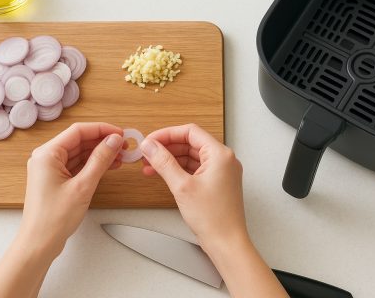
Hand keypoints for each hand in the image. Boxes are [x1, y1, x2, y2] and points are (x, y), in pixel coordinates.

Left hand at [20, 122, 123, 256]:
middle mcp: (46, 158)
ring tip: (121, 156)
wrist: (39, 243)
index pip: (78, 131)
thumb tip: (114, 141)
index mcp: (47, 154)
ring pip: (79, 153)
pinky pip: (77, 165)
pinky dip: (93, 164)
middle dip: (103, 141)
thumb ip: (100, 160)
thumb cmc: (53, 218)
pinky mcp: (56, 180)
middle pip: (79, 140)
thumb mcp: (83, 186)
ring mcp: (50, 169)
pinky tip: (109, 165)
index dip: (102, 130)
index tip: (120, 133)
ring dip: (100, 153)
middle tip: (124, 145)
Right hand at [140, 124, 287, 297]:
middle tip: (147, 153)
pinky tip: (163, 175)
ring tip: (150, 165)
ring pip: (191, 157)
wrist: (226, 243)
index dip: (167, 134)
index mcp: (220, 154)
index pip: (190, 132)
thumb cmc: (214, 218)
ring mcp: (221, 172)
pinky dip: (179, 170)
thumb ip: (163, 162)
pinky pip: (195, 169)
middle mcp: (223, 160)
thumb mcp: (182, 186)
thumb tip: (150, 146)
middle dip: (167, 147)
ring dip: (170, 160)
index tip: (150, 140)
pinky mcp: (217, 183)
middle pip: (190, 143)